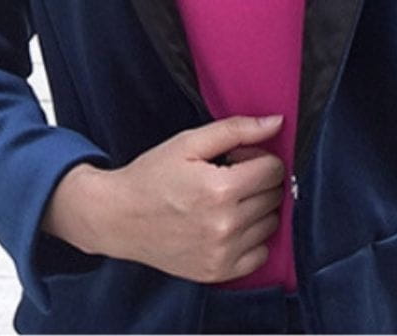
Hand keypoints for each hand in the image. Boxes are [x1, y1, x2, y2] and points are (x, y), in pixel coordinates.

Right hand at [42, 115, 286, 282]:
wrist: (119, 218)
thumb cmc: (153, 175)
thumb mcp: (189, 142)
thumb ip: (237, 129)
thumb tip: (277, 122)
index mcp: (220, 189)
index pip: (274, 169)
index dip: (258, 156)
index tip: (237, 157)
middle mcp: (226, 225)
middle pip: (274, 196)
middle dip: (259, 180)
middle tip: (230, 175)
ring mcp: (222, 253)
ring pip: (271, 224)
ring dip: (257, 208)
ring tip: (227, 200)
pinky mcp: (218, 273)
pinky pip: (260, 254)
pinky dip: (252, 238)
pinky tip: (229, 224)